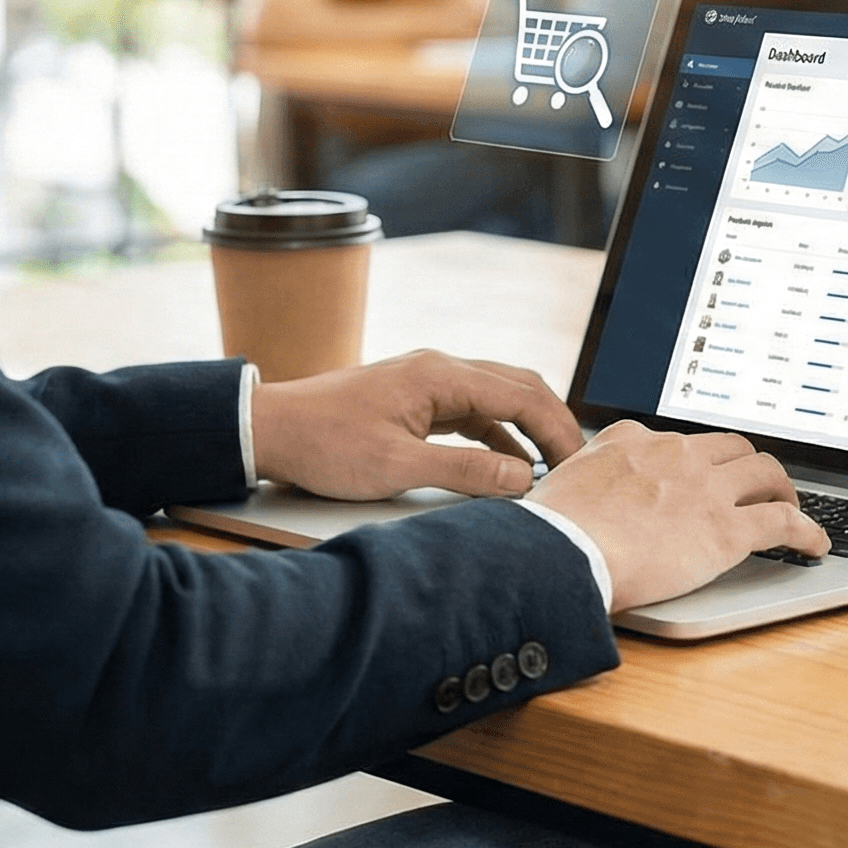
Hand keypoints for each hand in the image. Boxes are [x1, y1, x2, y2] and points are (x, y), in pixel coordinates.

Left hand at [249, 350, 583, 500]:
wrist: (270, 431)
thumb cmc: (324, 445)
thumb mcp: (397, 467)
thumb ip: (465, 472)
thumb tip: (522, 478)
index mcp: (440, 376)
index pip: (522, 396)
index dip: (557, 431)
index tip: (577, 467)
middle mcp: (439, 369)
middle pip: (518, 386)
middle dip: (552, 424)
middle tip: (577, 465)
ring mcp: (427, 382)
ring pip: (497, 397)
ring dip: (527, 428)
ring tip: (551, 467)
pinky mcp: (415, 399)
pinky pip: (471, 411)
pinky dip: (497, 434)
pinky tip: (507, 463)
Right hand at [527, 420, 826, 611]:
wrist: (562, 554)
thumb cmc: (550, 531)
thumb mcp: (559, 485)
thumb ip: (581, 481)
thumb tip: (571, 496)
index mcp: (633, 441)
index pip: (678, 440)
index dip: (698, 458)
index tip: (701, 472)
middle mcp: (676, 455)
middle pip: (732, 448)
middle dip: (748, 466)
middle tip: (756, 486)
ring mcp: (705, 489)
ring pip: (766, 474)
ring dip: (783, 489)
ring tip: (789, 506)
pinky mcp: (726, 530)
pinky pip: (783, 522)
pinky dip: (806, 531)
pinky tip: (815, 543)